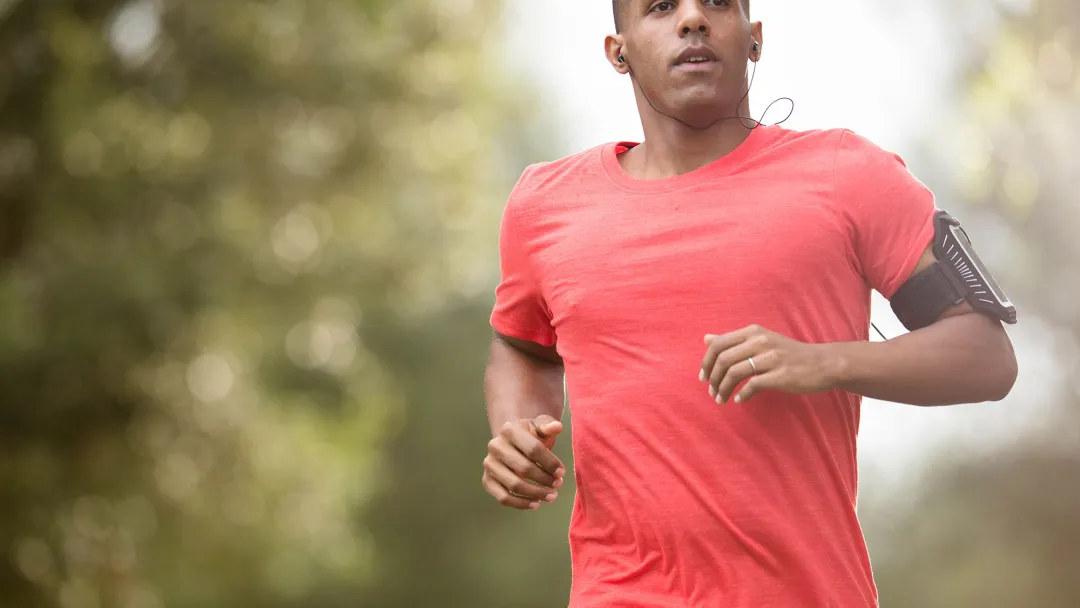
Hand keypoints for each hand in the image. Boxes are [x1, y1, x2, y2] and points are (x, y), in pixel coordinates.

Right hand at [482, 415, 565, 509]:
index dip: (550, 463)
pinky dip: (521, 504)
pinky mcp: (487, 480)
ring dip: (535, 493)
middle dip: (544, 479)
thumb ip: (548, 426)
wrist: (514, 443)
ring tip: (551, 496)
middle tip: (558, 485)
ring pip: (514, 485)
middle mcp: (495, 446)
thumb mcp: (540, 427)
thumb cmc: (531, 436)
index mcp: (509, 430)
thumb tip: (557, 427)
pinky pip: (503, 497)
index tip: (562, 472)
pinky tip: (536, 504)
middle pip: (524, 468)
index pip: (533, 449)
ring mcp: (489, 464)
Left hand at [699, 325, 841, 404]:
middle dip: (713, 379)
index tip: (703, 377)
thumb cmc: (789, 353)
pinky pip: (752, 385)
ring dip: (723, 389)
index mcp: (753, 332)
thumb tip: (706, 338)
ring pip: (735, 373)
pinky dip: (741, 395)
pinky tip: (740, 400)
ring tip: (721, 399)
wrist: (823, 363)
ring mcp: (771, 358)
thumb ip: (734, 341)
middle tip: (711, 392)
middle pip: (724, 359)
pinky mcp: (780, 375)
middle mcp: (760, 341)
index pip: (718, 344)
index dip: (706, 362)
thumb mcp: (761, 340)